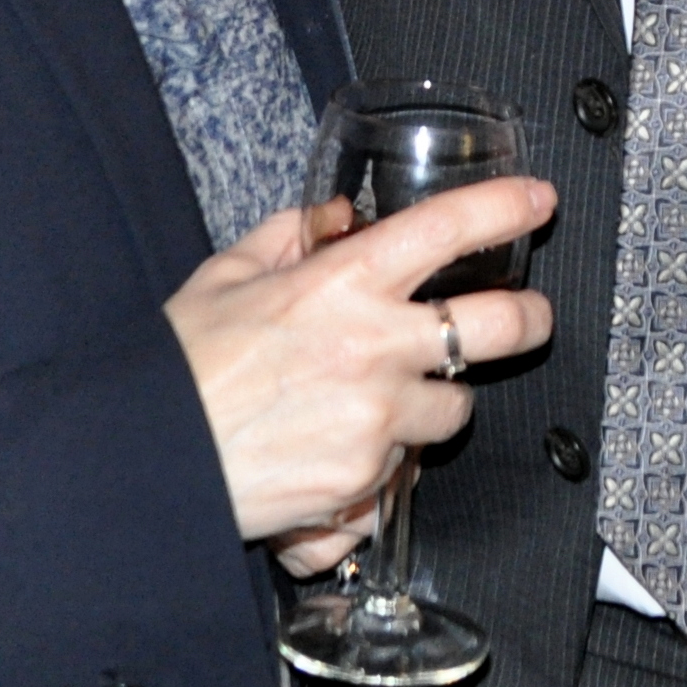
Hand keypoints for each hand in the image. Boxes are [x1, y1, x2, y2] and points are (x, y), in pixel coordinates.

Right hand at [163, 177, 553, 548]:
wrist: (149, 464)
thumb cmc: (181, 367)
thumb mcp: (227, 274)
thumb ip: (290, 234)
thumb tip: (336, 217)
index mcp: (344, 284)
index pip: (450, 229)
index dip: (507, 206)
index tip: (537, 200)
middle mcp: (375, 349)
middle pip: (500, 328)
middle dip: (530, 317)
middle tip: (530, 314)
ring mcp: (379, 423)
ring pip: (455, 409)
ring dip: (435, 402)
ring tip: (386, 398)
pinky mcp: (367, 486)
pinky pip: (403, 472)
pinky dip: (385, 464)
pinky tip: (342, 451)